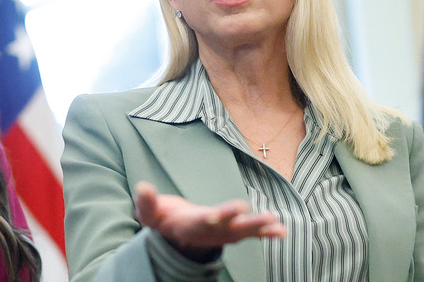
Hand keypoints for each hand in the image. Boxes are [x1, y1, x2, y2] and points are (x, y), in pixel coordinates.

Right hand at [134, 181, 286, 260]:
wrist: (174, 236)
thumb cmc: (162, 219)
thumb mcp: (150, 213)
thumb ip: (146, 202)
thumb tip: (141, 186)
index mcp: (189, 226)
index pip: (201, 222)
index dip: (211, 218)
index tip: (217, 215)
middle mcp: (209, 232)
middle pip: (229, 229)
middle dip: (247, 224)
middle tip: (265, 218)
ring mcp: (222, 234)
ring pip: (243, 231)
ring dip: (261, 227)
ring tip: (277, 222)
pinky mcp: (231, 232)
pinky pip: (250, 234)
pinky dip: (266, 233)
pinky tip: (282, 231)